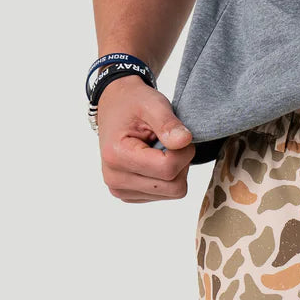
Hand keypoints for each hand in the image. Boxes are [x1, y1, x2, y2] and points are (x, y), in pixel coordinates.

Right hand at [96, 76, 194, 201]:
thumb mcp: (152, 103)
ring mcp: (121, 191)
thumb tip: (185, 141)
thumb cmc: (132, 104)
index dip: (184, 152)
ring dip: (175, 170)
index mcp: (117, 156)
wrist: (115, 108)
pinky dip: (167, 178)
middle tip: (170, 142)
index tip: (178, 135)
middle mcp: (115, 179)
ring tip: (159, 149)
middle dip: (181, 163)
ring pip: (173, 192)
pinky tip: (154, 160)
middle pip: (174, 187)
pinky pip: (165, 194)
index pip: (168, 169)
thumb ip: (168, 122)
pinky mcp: (129, 195)